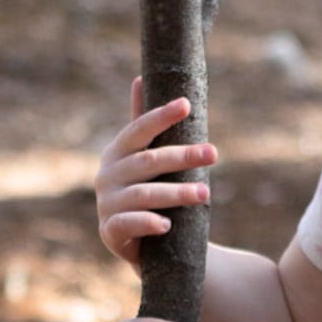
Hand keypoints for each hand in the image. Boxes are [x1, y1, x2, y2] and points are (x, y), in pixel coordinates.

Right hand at [96, 79, 217, 268]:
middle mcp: (107, 175)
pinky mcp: (110, 233)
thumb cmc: (143, 191)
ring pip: (144, 195)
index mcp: (117, 152)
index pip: (138, 129)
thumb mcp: (143, 159)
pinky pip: (128, 225)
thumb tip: (140, 77)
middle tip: (214, 153)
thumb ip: (143, 125)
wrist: (136, 243)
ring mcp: (107, 204)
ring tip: (205, 193)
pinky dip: (147, 223)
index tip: (187, 105)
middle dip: (182, 156)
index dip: (161, 116)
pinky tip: (167, 225)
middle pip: (148, 162)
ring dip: (176, 193)